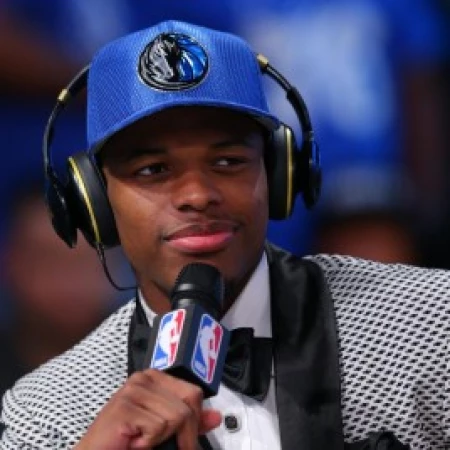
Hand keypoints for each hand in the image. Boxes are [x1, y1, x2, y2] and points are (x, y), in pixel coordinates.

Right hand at [73, 369, 221, 449]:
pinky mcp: (124, 407)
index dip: (194, 420)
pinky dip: (148, 443)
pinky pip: (158, 427)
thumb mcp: (165, 430)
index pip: (193, 391)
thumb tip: (215, 416)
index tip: (185, 437)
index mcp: (154, 379)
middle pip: (189, 402)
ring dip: (161, 439)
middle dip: (184, 431)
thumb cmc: (125, 443)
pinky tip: (132, 442)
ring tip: (140, 440)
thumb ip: (190, 422)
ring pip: (176, 417)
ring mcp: (133, 390)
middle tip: (161, 442)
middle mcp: (143, 379)